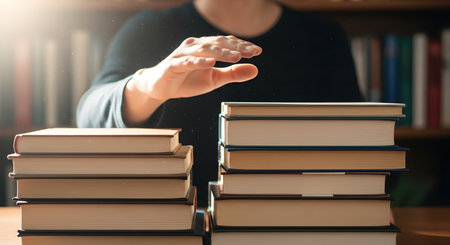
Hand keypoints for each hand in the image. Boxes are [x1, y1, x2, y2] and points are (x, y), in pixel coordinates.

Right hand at [127, 35, 261, 100]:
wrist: (160, 87)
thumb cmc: (188, 80)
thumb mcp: (215, 79)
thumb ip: (233, 73)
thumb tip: (255, 69)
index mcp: (206, 47)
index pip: (227, 43)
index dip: (242, 46)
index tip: (257, 51)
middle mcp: (195, 46)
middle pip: (218, 43)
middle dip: (235, 48)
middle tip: (251, 52)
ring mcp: (182, 54)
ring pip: (204, 50)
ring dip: (220, 53)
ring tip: (235, 57)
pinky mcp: (172, 65)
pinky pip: (186, 61)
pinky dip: (198, 61)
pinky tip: (209, 63)